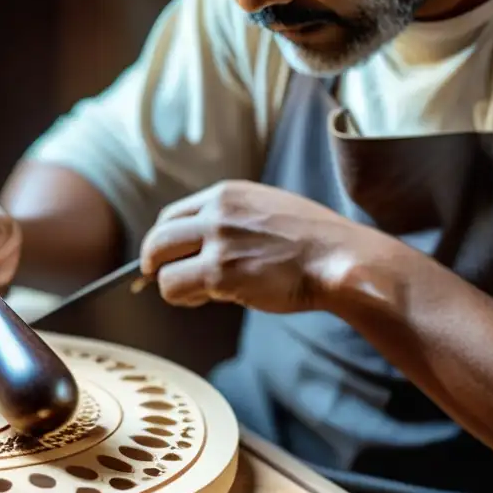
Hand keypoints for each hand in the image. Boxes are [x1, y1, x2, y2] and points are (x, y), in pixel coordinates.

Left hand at [140, 180, 373, 313]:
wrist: (338, 257)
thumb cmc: (311, 241)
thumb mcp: (266, 209)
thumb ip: (230, 220)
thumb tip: (199, 246)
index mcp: (227, 194)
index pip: (172, 216)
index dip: (166, 241)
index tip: (169, 257)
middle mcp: (216, 212)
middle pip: (157, 238)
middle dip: (155, 262)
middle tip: (165, 278)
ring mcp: (217, 242)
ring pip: (160, 267)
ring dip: (173, 285)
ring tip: (200, 292)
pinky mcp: (221, 273)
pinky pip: (176, 288)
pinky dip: (187, 298)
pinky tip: (213, 298)